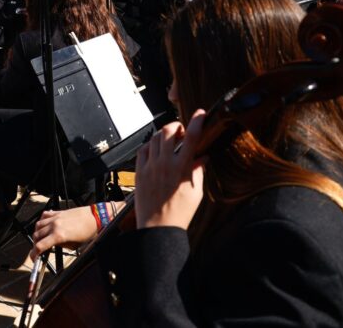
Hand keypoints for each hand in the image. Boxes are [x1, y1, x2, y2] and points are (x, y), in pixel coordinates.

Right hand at [30, 207, 99, 259]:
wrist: (94, 218)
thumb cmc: (87, 232)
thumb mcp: (74, 245)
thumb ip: (61, 245)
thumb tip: (53, 245)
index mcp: (58, 235)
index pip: (40, 246)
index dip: (34, 253)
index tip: (33, 257)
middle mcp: (54, 226)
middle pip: (36, 236)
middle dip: (35, 244)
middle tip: (38, 249)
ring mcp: (55, 218)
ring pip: (38, 225)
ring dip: (37, 233)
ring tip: (41, 238)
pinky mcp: (58, 212)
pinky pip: (44, 215)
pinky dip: (42, 221)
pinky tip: (45, 225)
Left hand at [134, 111, 206, 229]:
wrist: (158, 227)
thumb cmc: (180, 212)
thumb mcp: (196, 192)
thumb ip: (198, 171)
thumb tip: (203, 157)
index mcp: (182, 169)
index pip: (191, 138)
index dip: (197, 122)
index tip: (201, 114)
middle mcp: (164, 164)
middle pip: (168, 132)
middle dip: (176, 126)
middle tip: (181, 131)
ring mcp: (150, 167)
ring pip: (154, 138)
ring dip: (163, 135)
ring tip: (170, 141)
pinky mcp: (139, 172)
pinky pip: (143, 150)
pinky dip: (150, 145)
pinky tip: (156, 150)